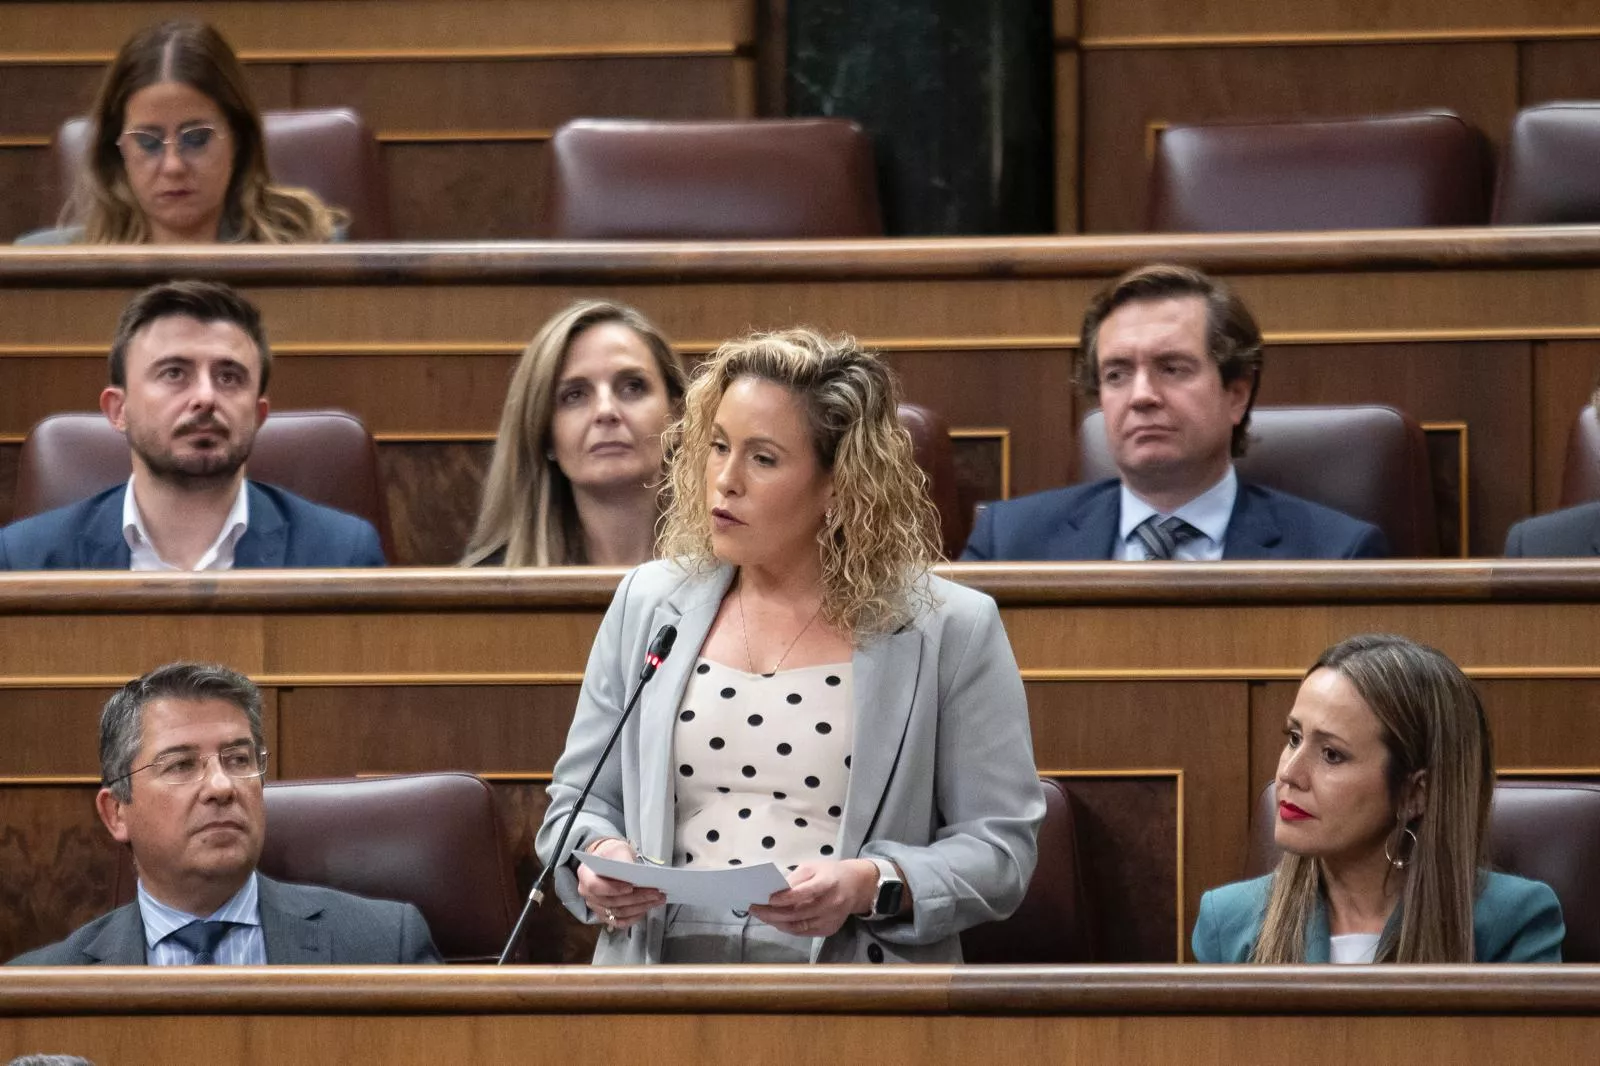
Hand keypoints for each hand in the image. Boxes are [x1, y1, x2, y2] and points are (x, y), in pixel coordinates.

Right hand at [575, 838, 665, 931]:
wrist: (610, 861)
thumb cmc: (613, 854)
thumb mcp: (618, 850)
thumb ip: (624, 861)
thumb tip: (637, 875)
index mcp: (585, 874)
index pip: (595, 886)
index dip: (613, 889)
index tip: (631, 887)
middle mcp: (587, 894)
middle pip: (611, 902)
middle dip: (636, 898)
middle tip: (656, 893)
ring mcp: (595, 907)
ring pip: (618, 913)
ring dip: (640, 907)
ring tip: (657, 899)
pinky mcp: (605, 915)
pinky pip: (619, 922)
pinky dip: (634, 917)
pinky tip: (646, 909)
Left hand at [749, 860, 876, 937]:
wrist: (857, 886)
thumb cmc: (830, 873)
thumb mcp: (813, 867)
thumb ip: (794, 879)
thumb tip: (773, 891)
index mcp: (828, 883)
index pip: (804, 893)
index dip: (785, 897)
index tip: (767, 898)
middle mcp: (831, 904)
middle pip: (798, 913)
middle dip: (773, 913)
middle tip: (754, 909)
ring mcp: (831, 919)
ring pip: (799, 926)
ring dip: (777, 922)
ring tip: (761, 915)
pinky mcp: (829, 930)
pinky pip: (804, 932)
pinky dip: (788, 928)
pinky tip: (776, 921)